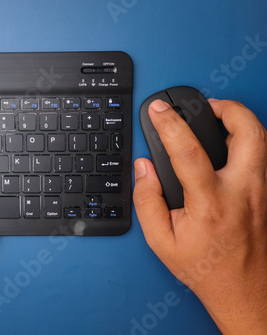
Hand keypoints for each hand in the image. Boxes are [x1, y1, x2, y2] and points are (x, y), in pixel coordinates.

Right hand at [133, 99, 266, 334]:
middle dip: (226, 108)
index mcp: (210, 203)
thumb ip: (146, 200)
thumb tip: (144, 168)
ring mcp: (261, 192)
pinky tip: (230, 145)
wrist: (245, 292)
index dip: (168, 124)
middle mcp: (243, 192)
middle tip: (204, 105)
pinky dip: (248, 140)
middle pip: (248, 133)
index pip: (188, 151)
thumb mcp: (160, 240)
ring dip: (240, 120)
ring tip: (217, 118)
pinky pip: (263, 156)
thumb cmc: (205, 268)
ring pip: (263, 140)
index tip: (158, 110)